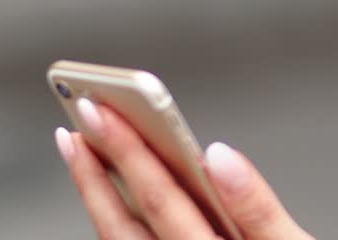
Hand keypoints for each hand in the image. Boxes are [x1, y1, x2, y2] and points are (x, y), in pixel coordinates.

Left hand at [55, 98, 315, 239]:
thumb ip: (258, 208)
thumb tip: (220, 156)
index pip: (161, 202)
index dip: (130, 153)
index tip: (106, 112)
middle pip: (124, 225)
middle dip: (97, 170)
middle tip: (78, 119)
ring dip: (96, 195)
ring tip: (82, 151)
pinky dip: (113, 224)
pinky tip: (111, 201)